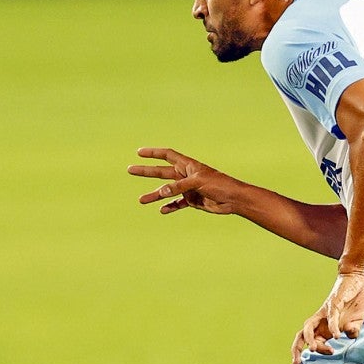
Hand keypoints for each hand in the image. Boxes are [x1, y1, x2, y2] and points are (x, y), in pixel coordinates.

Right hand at [127, 147, 241, 214]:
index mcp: (187, 165)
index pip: (167, 155)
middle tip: (130, 170)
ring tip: (141, 200)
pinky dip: (170, 206)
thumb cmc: (219, 185)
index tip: (139, 152)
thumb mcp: (197, 183)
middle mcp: (185, 175)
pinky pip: (177, 203)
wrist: (233, 199)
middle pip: (162, 172)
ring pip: (167, 191)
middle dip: (146, 171)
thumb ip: (179, 186)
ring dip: (154, 195)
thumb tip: (161, 192)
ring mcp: (187, 188)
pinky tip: (162, 210)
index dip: (153, 153)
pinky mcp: (192, 200)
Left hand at [291, 271, 363, 363]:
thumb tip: (351, 335)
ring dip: (309, 339)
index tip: (332, 353)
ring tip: (313, 349)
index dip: (319, 350)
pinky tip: (338, 336)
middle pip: (302, 335)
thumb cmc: (354, 300)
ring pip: (308, 326)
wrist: (356, 279)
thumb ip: (353, 331)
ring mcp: (325, 312)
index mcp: (325, 327)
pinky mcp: (334, 303)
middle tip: (297, 363)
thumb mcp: (357, 321)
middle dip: (296, 349)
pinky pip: (331, 317)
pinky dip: (333, 327)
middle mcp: (321, 320)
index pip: (313, 341)